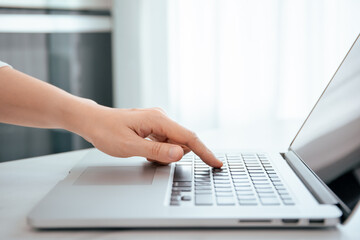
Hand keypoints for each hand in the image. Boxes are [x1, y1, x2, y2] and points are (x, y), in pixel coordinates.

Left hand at [76, 106, 222, 167]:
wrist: (92, 121)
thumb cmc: (106, 131)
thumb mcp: (130, 146)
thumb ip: (156, 151)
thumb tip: (180, 154)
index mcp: (158, 120)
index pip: (188, 138)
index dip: (204, 152)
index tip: (216, 163)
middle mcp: (161, 118)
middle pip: (181, 142)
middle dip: (172, 155)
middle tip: (149, 158)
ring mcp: (157, 121)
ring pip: (172, 144)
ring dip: (163, 154)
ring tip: (140, 150)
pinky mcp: (153, 126)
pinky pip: (164, 142)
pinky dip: (157, 150)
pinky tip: (141, 148)